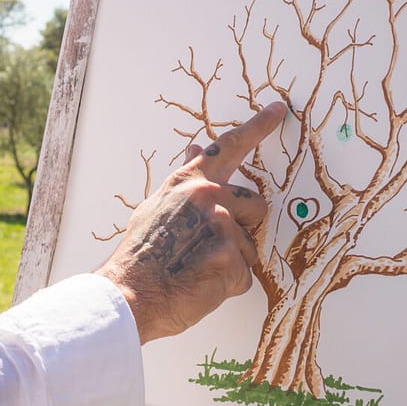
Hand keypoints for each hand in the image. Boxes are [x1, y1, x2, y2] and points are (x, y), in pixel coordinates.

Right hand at [96, 101, 285, 344]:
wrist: (128, 295)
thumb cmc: (140, 257)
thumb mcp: (156, 207)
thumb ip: (184, 181)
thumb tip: (197, 146)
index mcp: (188, 182)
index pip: (228, 146)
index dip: (257, 127)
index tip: (278, 110)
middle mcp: (207, 196)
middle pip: (255, 206)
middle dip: (243, 228)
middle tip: (210, 248)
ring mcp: (221, 225)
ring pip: (250, 246)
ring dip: (231, 262)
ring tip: (196, 269)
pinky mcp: (231, 257)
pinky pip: (245, 276)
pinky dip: (227, 286)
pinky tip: (200, 285)